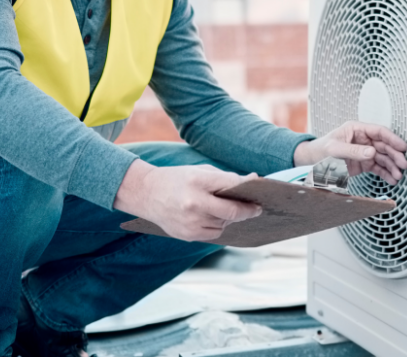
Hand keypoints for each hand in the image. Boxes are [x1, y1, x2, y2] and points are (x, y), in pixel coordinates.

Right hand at [114, 161, 261, 240]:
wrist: (146, 193)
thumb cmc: (177, 178)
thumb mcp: (200, 171)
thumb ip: (225, 178)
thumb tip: (252, 181)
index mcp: (198, 181)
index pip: (231, 186)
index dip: (248, 190)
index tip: (260, 194)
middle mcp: (194, 203)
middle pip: (231, 211)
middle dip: (247, 211)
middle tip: (257, 208)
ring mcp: (190, 222)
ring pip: (224, 224)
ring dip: (229, 218)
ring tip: (225, 209)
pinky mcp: (186, 235)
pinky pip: (213, 234)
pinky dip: (217, 226)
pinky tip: (212, 217)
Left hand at [294, 121, 406, 184]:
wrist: (312, 162)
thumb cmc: (321, 150)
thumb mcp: (335, 149)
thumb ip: (353, 151)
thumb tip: (372, 152)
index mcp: (357, 129)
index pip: (379, 131)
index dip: (392, 138)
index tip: (402, 147)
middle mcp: (363, 139)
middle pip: (384, 146)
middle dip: (395, 155)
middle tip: (404, 164)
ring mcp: (365, 152)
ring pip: (383, 158)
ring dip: (392, 166)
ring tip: (399, 176)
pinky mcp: (364, 164)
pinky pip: (378, 168)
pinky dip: (386, 174)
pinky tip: (392, 180)